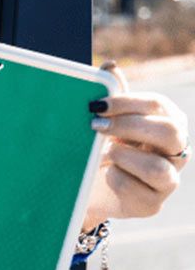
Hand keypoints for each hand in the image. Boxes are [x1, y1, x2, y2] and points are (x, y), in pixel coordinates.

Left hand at [82, 62, 187, 231]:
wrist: (93, 190)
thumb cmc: (106, 148)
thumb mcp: (109, 121)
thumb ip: (114, 96)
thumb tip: (110, 65)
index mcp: (168, 123)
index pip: (158, 105)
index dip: (127, 103)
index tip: (96, 105)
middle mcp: (177, 151)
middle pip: (170, 132)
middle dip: (129, 126)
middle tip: (96, 127)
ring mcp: (169, 180)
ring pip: (157, 167)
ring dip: (123, 157)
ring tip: (103, 155)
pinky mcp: (152, 204)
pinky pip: (137, 190)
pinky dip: (116, 179)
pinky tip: (106, 174)